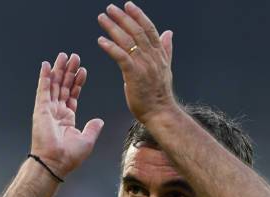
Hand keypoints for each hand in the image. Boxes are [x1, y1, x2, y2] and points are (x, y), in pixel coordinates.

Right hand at [31, 53, 103, 178]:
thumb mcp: (87, 140)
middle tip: (74, 57)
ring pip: (54, 85)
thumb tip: (99, 121)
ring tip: (63, 56)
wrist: (55, 162)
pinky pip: (43, 89)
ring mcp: (48, 109)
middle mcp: (56, 112)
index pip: (72, 95)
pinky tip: (46, 65)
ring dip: (58, 70)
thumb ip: (93, 128)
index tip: (82, 70)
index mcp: (67, 118)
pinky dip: (44, 77)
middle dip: (68, 71)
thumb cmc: (69, 156)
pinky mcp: (41, 109)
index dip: (77, 82)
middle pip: (63, 86)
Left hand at [97, 2, 176, 123]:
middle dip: (122, 17)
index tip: (128, 5)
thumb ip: (166, 49)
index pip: (149, 28)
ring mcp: (144, 65)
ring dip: (113, 28)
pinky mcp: (134, 75)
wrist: (160, 112)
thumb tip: (168, 33)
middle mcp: (152, 56)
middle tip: (110, 8)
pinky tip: (101, 41)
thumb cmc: (159, 94)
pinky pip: (121, 57)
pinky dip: (111, 47)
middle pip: (136, 31)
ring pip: (128, 41)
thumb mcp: (165, 68)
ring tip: (102, 18)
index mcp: (159, 54)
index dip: (138, 15)